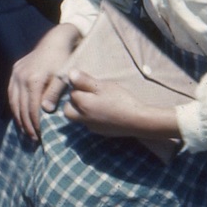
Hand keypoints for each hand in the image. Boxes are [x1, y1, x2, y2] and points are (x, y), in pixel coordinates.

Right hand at [8, 24, 81, 140]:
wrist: (54, 41)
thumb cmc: (63, 61)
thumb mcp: (62, 77)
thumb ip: (53, 94)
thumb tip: (45, 110)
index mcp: (33, 80)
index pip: (32, 108)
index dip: (35, 124)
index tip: (40, 136)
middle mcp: (21, 77)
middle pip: (21, 107)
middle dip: (27, 124)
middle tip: (33, 138)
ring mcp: (16, 73)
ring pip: (13, 101)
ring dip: (18, 117)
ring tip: (25, 130)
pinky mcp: (15, 70)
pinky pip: (11, 92)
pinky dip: (14, 105)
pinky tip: (19, 114)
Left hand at [62, 70, 178, 139]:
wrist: (138, 121)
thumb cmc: (120, 100)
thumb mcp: (102, 86)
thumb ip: (84, 80)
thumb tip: (70, 73)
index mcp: (82, 105)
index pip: (71, 93)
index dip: (78, 86)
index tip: (88, 82)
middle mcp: (84, 118)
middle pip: (68, 110)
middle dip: (73, 102)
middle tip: (86, 93)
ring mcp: (93, 127)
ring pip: (79, 118)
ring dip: (82, 110)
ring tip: (97, 101)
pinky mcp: (102, 132)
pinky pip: (90, 124)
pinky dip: (93, 117)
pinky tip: (105, 111)